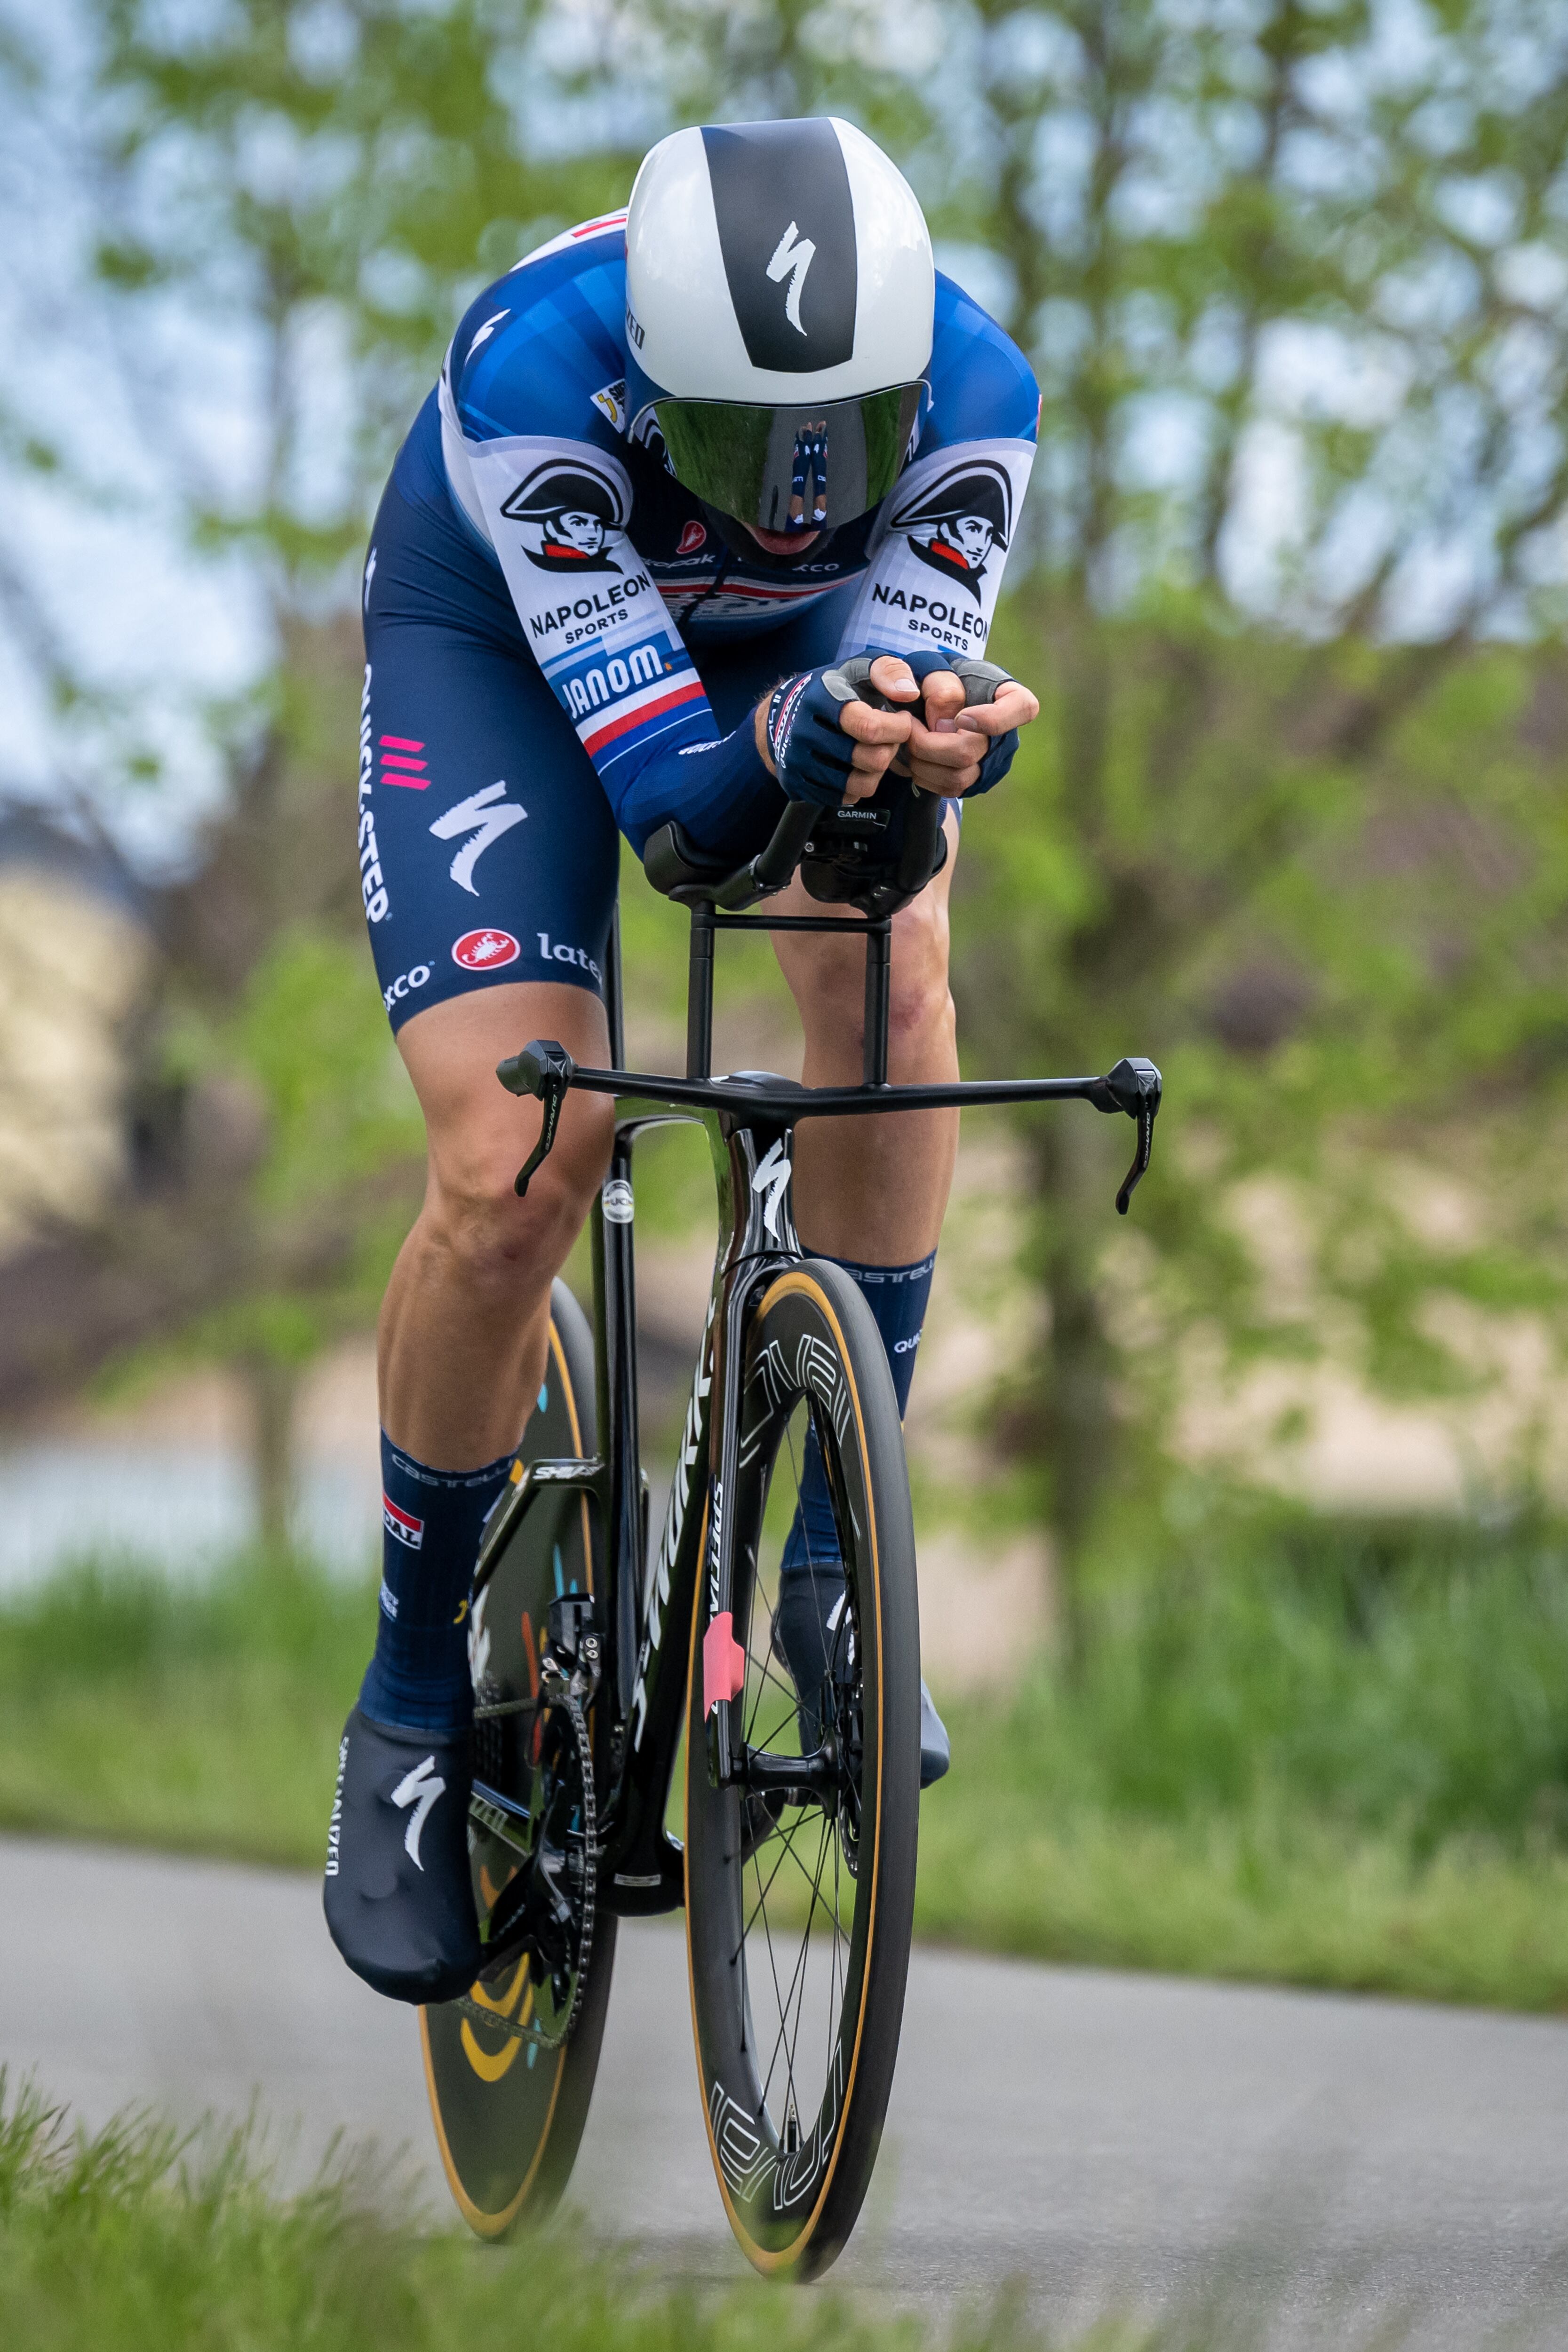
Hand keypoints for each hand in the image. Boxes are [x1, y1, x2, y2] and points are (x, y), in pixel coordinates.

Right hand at [754, 658, 916, 805]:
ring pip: (861, 784)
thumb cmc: (832, 688)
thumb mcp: (859, 667)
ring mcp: (797, 762)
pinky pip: (845, 798)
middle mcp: (803, 733)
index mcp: (820, 700)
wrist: (782, 713)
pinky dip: (857, 784)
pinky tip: (854, 765)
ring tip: (873, 750)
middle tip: (888, 738)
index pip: (870, 727)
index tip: (902, 721)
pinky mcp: (796, 785)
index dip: (898, 728)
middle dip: (890, 749)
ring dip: (877, 770)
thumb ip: (889, 671)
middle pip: (871, 759)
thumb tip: (909, 693)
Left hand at [900, 667, 1040, 797]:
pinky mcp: (974, 781)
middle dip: (929, 742)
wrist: (928, 699)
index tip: (959, 717)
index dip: (993, 719)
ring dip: (922, 761)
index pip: (1023, 708)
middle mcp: (1006, 734)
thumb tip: (942, 724)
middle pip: (970, 750)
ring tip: (909, 741)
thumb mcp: (934, 667)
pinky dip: (923, 775)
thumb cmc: (937, 678)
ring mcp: (992, 762)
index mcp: (1008, 695)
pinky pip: (948, 789)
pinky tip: (915, 757)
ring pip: (957, 776)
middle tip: (909, 726)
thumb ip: (939, 686)